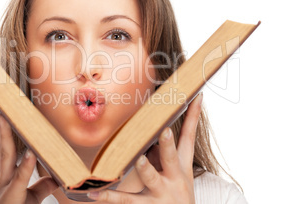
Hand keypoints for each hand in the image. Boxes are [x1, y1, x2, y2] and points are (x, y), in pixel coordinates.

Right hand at [0, 88, 57, 203]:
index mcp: (0, 173)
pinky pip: (19, 182)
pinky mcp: (12, 201)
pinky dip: (24, 168)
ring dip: (4, 135)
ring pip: (4, 157)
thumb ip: (40, 184)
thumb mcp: (27, 197)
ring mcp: (2, 189)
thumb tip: (56, 173)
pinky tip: (30, 153)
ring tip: (2, 114)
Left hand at [88, 93, 202, 202]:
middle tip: (164, 131)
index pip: (189, 137)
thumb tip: (155, 128)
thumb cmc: (177, 195)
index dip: (193, 116)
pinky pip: (125, 201)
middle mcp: (174, 179)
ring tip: (139, 160)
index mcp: (182, 167)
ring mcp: (161, 194)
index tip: (195, 96)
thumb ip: (166, 153)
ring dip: (146, 168)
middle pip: (172, 156)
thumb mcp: (180, 174)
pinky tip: (94, 192)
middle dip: (168, 144)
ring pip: (151, 177)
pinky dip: (109, 197)